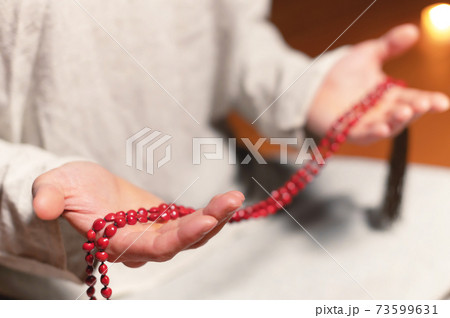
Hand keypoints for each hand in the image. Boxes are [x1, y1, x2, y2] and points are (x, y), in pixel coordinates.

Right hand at [32, 161, 243, 266]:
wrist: (81, 188)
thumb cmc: (67, 189)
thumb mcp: (54, 187)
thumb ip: (49, 197)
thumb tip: (43, 207)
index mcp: (117, 243)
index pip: (154, 248)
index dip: (180, 237)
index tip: (205, 220)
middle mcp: (141, 245)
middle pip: (181, 243)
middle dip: (209, 224)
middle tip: (232, 200)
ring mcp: (155, 233)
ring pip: (192, 233)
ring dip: (216, 217)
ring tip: (235, 197)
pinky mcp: (164, 220)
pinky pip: (192, 220)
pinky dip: (211, 212)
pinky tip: (228, 200)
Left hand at [307, 24, 449, 143]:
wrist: (314, 82)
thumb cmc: (342, 71)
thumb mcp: (369, 53)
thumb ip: (390, 45)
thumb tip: (413, 31)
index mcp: (390, 95)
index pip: (414, 99)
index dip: (429, 101)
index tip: (442, 102)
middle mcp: (382, 112)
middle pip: (404, 114)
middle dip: (415, 110)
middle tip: (423, 103)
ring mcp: (366, 123)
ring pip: (387, 126)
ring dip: (397, 121)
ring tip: (405, 112)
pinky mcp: (348, 131)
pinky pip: (364, 135)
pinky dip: (374, 133)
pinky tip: (383, 128)